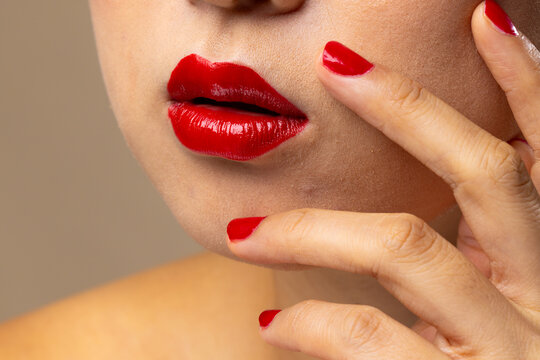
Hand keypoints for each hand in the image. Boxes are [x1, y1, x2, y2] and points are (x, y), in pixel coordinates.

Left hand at [226, 1, 539, 358]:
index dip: (529, 79)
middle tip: (336, 65)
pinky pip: (374, 338)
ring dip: (313, 227)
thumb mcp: (491, 306)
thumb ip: (465, 256)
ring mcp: (511, 348)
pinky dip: (315, 323)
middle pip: (489, 174)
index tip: (485, 14)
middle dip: (411, 108)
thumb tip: (418, 207)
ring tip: (243, 231)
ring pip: (410, 247)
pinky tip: (275, 323)